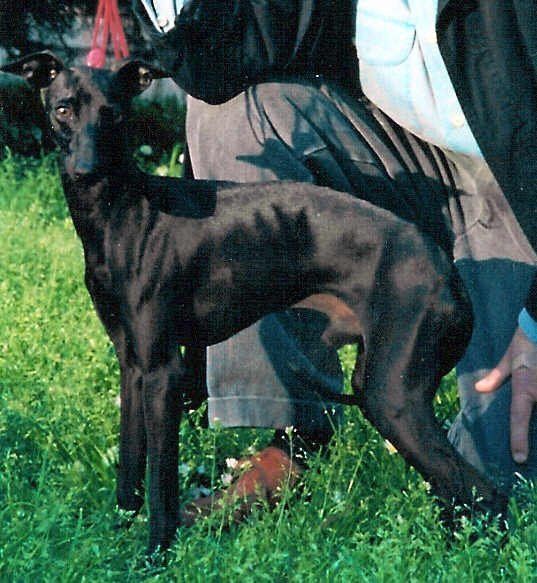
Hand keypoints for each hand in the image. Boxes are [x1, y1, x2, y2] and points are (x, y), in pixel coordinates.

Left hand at [475, 326, 536, 463]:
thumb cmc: (526, 340)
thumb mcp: (509, 358)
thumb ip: (496, 376)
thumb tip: (480, 388)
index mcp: (525, 388)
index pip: (519, 417)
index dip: (518, 439)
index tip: (518, 458)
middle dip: (536, 438)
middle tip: (528, 454)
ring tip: (536, 442)